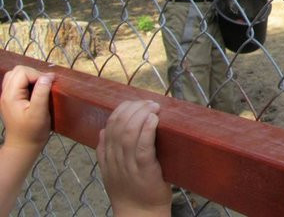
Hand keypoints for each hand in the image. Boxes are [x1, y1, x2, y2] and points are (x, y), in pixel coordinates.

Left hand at [0, 66, 52, 152]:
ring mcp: (7, 96)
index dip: (38, 75)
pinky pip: (17, 82)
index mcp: (11, 96)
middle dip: (34, 74)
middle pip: (18, 70)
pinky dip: (27, 82)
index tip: (49, 86)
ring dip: (30, 77)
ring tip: (40, 87)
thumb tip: (48, 76)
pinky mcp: (11, 99)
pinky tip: (35, 91)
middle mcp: (6, 93)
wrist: (23, 146)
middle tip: (45, 85)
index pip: (23, 72)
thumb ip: (41, 93)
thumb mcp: (39, 113)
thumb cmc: (32, 131)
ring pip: (16, 75)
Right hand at [97, 100, 170, 216]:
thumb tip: (104, 129)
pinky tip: (154, 119)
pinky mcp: (144, 171)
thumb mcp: (112, 171)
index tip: (135, 102)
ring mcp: (128, 166)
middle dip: (134, 108)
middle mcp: (115, 160)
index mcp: (107, 157)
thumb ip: (106, 152)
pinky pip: (143, 147)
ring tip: (153, 107)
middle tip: (149, 102)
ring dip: (142, 115)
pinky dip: (147, 130)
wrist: (139, 215)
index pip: (109, 125)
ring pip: (128, 133)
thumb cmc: (131, 191)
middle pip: (118, 126)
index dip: (122, 109)